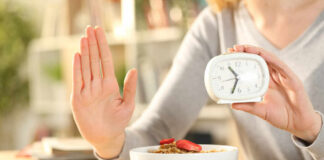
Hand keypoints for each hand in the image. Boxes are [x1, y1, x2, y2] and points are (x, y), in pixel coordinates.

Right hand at [71, 26, 136, 157]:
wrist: (106, 137)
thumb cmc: (118, 122)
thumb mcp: (128, 104)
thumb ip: (130, 87)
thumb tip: (134, 69)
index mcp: (110, 84)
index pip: (106, 61)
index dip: (103, 46)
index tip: (100, 32)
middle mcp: (98, 85)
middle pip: (95, 60)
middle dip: (93, 44)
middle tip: (90, 28)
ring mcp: (87, 91)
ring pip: (86, 67)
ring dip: (85, 52)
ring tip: (84, 37)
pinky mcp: (78, 99)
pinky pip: (77, 81)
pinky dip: (77, 68)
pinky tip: (77, 55)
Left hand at [228, 45, 321, 142]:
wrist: (298, 123)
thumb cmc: (281, 115)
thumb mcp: (260, 110)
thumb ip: (248, 106)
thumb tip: (232, 104)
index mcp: (265, 81)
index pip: (252, 66)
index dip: (242, 59)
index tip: (229, 55)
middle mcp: (273, 76)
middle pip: (258, 58)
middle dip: (245, 51)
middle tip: (232, 49)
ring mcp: (282, 75)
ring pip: (268, 58)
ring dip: (255, 51)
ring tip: (242, 48)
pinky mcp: (291, 78)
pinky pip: (280, 65)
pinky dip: (270, 58)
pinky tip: (261, 54)